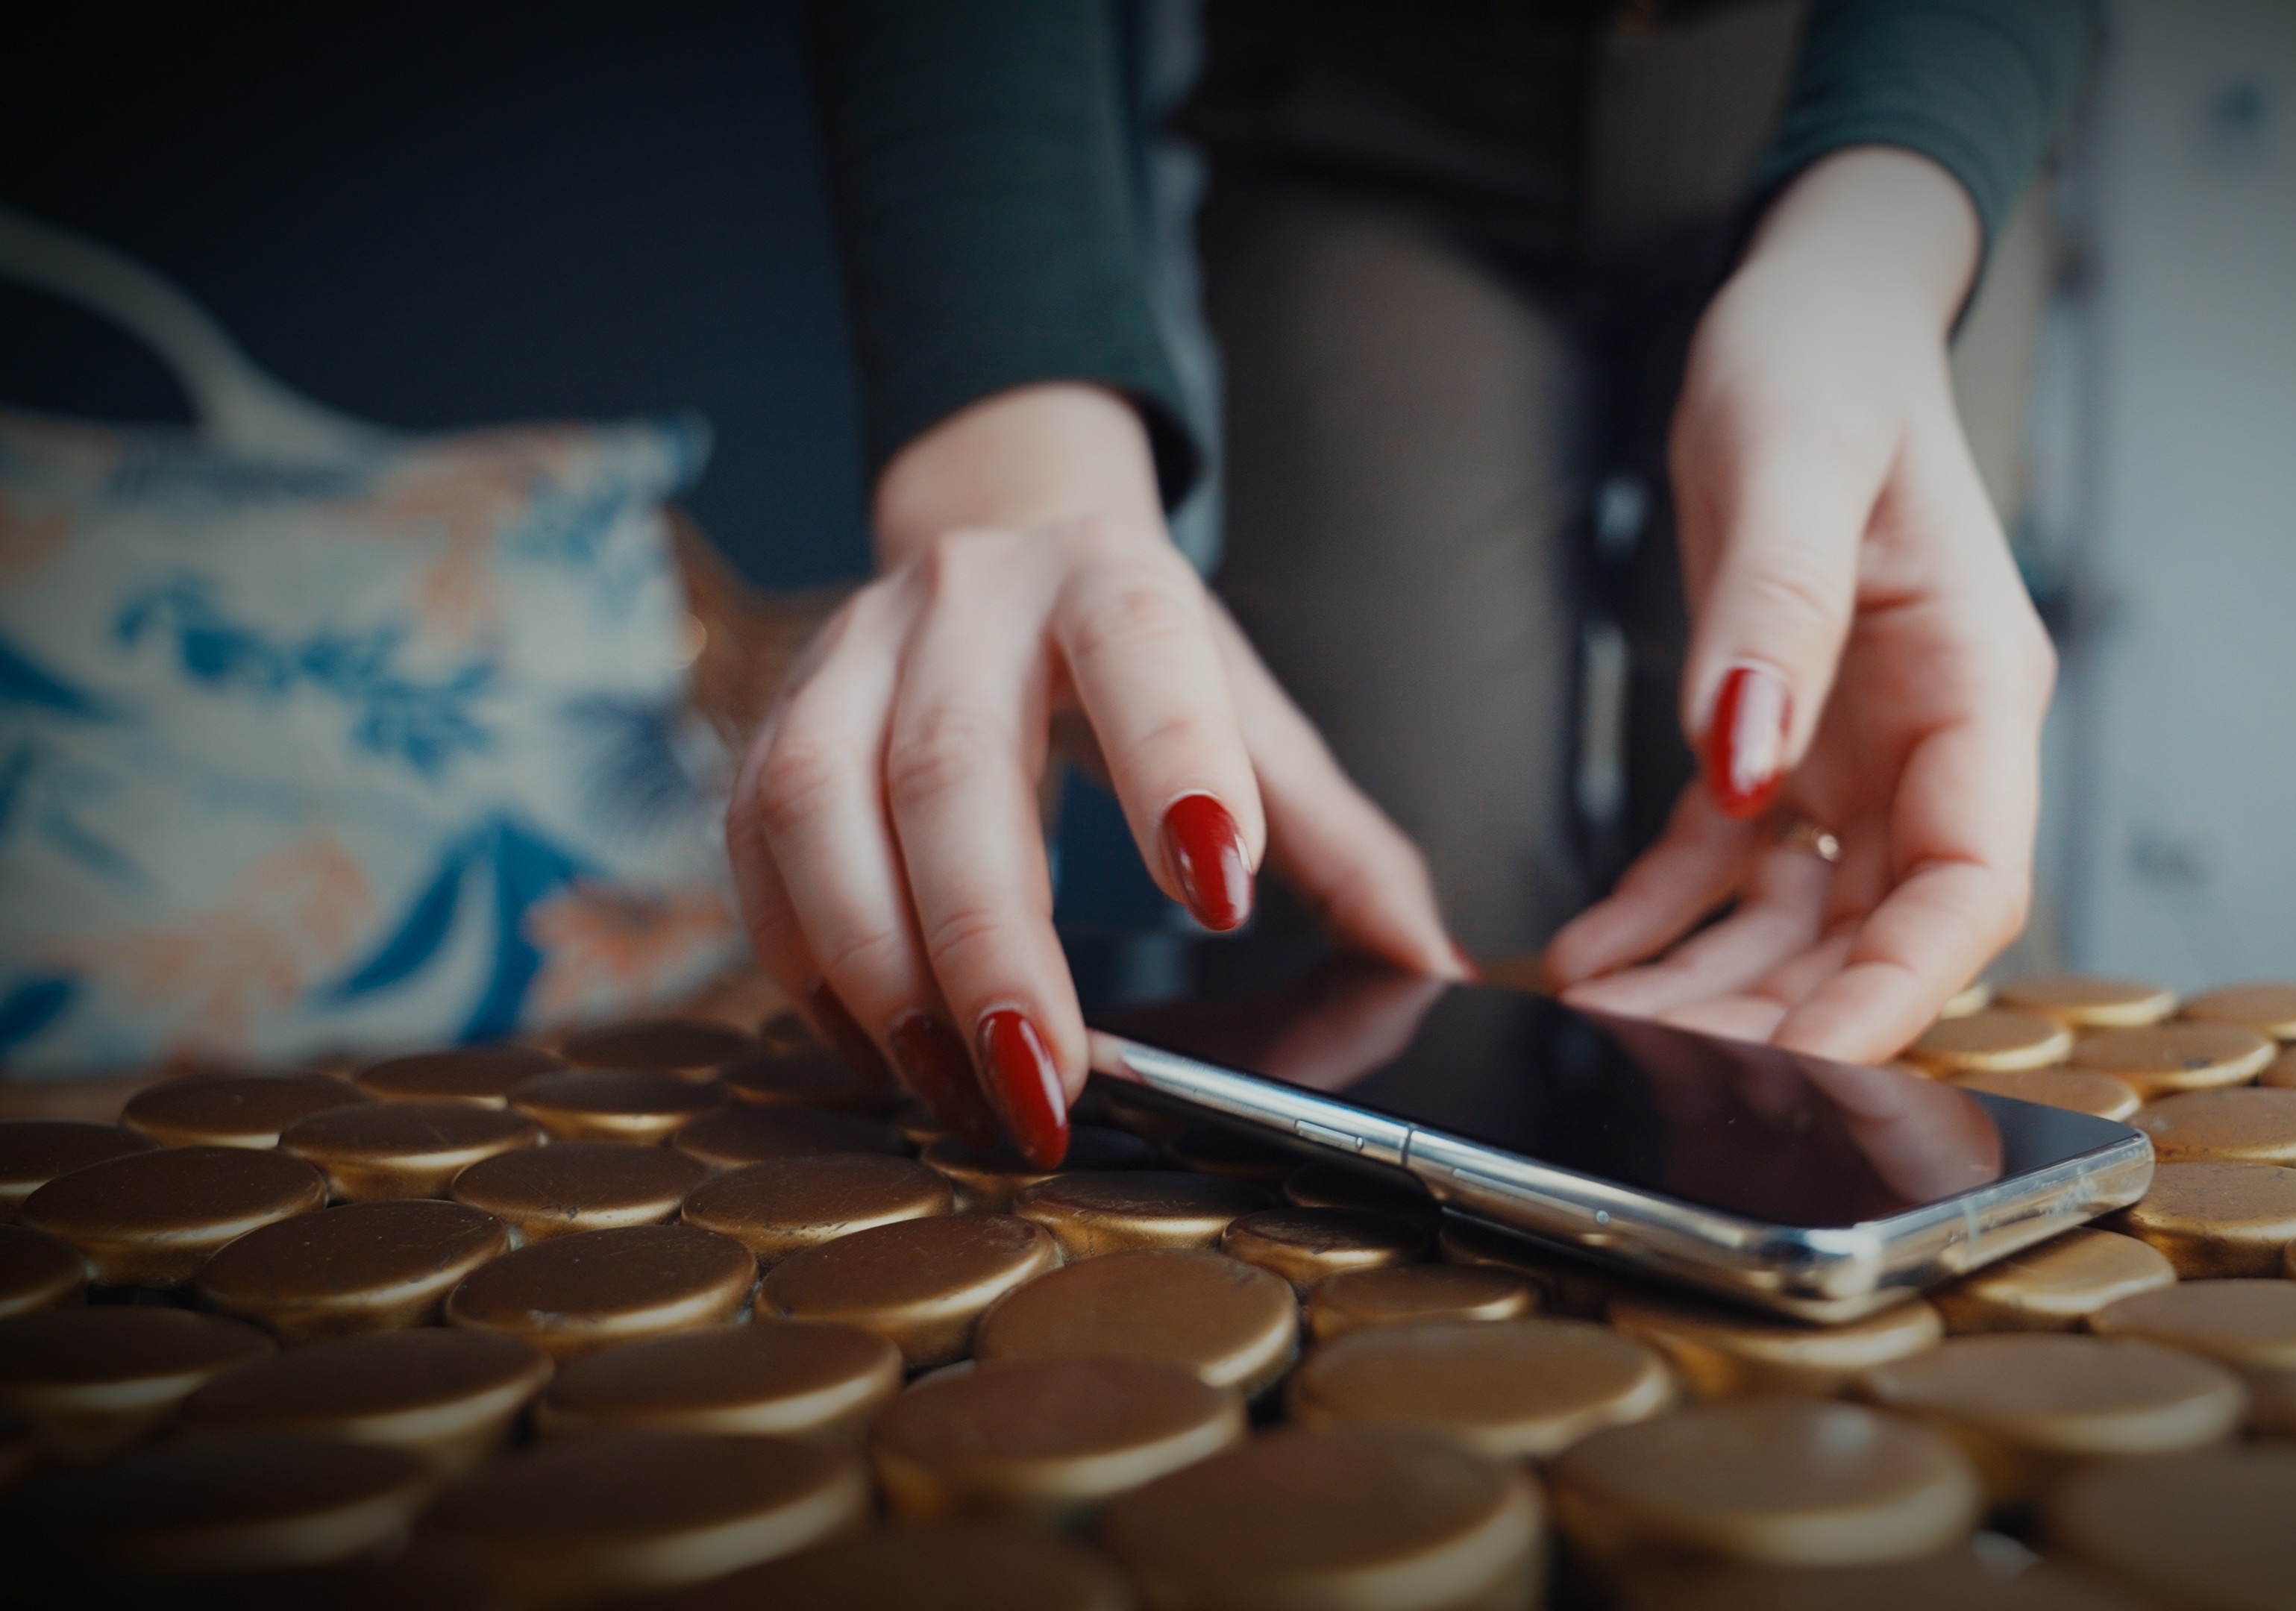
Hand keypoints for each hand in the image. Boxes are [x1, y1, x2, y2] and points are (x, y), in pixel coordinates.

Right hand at [728, 384, 1461, 1163]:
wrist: (999, 540)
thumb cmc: (1140, 660)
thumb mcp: (1253, 716)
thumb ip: (1340, 844)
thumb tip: (1432, 966)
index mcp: (1111, 584)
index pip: (1142, 656)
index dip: (1173, 766)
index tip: (1222, 898)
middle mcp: (966, 602)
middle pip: (951, 766)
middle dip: (991, 944)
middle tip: (1046, 1081)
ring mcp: (849, 654)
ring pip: (820, 810)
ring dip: (879, 971)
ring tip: (953, 1089)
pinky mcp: (773, 721)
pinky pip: (756, 851)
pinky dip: (805, 966)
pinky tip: (878, 1048)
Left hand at [1547, 149, 2055, 1063]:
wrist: (1809, 313)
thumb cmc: (1826, 364)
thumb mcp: (1791, 467)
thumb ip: (1775, 617)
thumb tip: (1748, 763)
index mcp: (1976, 688)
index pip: (1967, 888)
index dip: (1895, 994)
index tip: (1810, 1066)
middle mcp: (1931, 743)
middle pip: (1877, 934)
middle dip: (1780, 1017)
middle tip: (1664, 1075)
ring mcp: (1860, 753)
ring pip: (1800, 922)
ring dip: (1712, 989)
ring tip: (1606, 1032)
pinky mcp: (1782, 741)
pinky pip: (1727, 865)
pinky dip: (1662, 919)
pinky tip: (1592, 957)